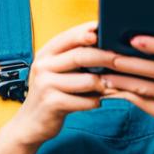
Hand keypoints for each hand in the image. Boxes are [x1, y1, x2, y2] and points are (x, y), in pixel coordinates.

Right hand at [0, 20, 119, 149]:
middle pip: (81, 55)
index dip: (89, 32)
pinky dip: (95, 102)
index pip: (69, 36)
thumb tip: (106, 45)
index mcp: (45, 54)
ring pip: (87, 80)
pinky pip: (85, 101)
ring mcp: (45, 85)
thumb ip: (73, 58)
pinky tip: (96, 102)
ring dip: (103, 84)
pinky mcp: (52, 104)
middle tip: (124, 59)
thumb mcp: (56, 72)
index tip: (109, 30)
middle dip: (106, 56)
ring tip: (109, 87)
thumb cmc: (52, 93)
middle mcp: (42, 66)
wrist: (30, 124)